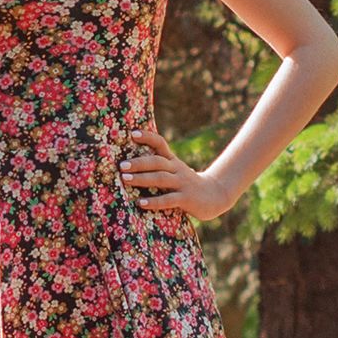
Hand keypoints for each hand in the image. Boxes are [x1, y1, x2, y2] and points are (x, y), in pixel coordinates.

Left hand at [118, 126, 233, 220]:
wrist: (216, 195)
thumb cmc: (188, 184)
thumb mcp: (176, 171)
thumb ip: (159, 167)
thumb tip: (130, 164)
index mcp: (173, 161)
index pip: (160, 144)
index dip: (148, 137)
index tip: (133, 133)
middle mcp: (177, 169)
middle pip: (157, 162)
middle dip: (138, 163)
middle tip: (122, 165)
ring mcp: (182, 184)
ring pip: (161, 179)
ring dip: (142, 178)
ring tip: (125, 179)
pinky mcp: (186, 199)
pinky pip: (168, 200)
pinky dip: (154, 201)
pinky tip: (141, 203)